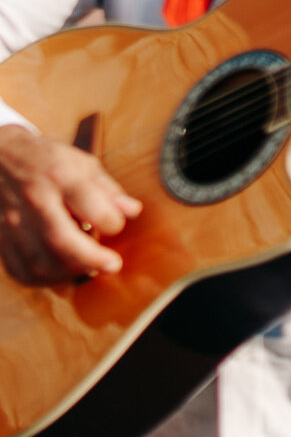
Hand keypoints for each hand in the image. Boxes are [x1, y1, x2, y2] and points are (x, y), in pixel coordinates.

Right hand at [0, 125, 141, 284]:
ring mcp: (13, 221)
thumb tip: (132, 211)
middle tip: (112, 265)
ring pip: (40, 262)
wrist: (0, 157)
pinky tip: (60, 272)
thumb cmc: (50, 163)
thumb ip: (109, 190)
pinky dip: (43, 279)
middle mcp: (35, 201)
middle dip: (92, 260)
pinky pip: (20, 270)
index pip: (93, 209)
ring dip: (69, 273)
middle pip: (61, 241)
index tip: (116, 226)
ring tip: (87, 267)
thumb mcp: (84, 164)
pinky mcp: (1, 237)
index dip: (112, 224)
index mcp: (61, 178)